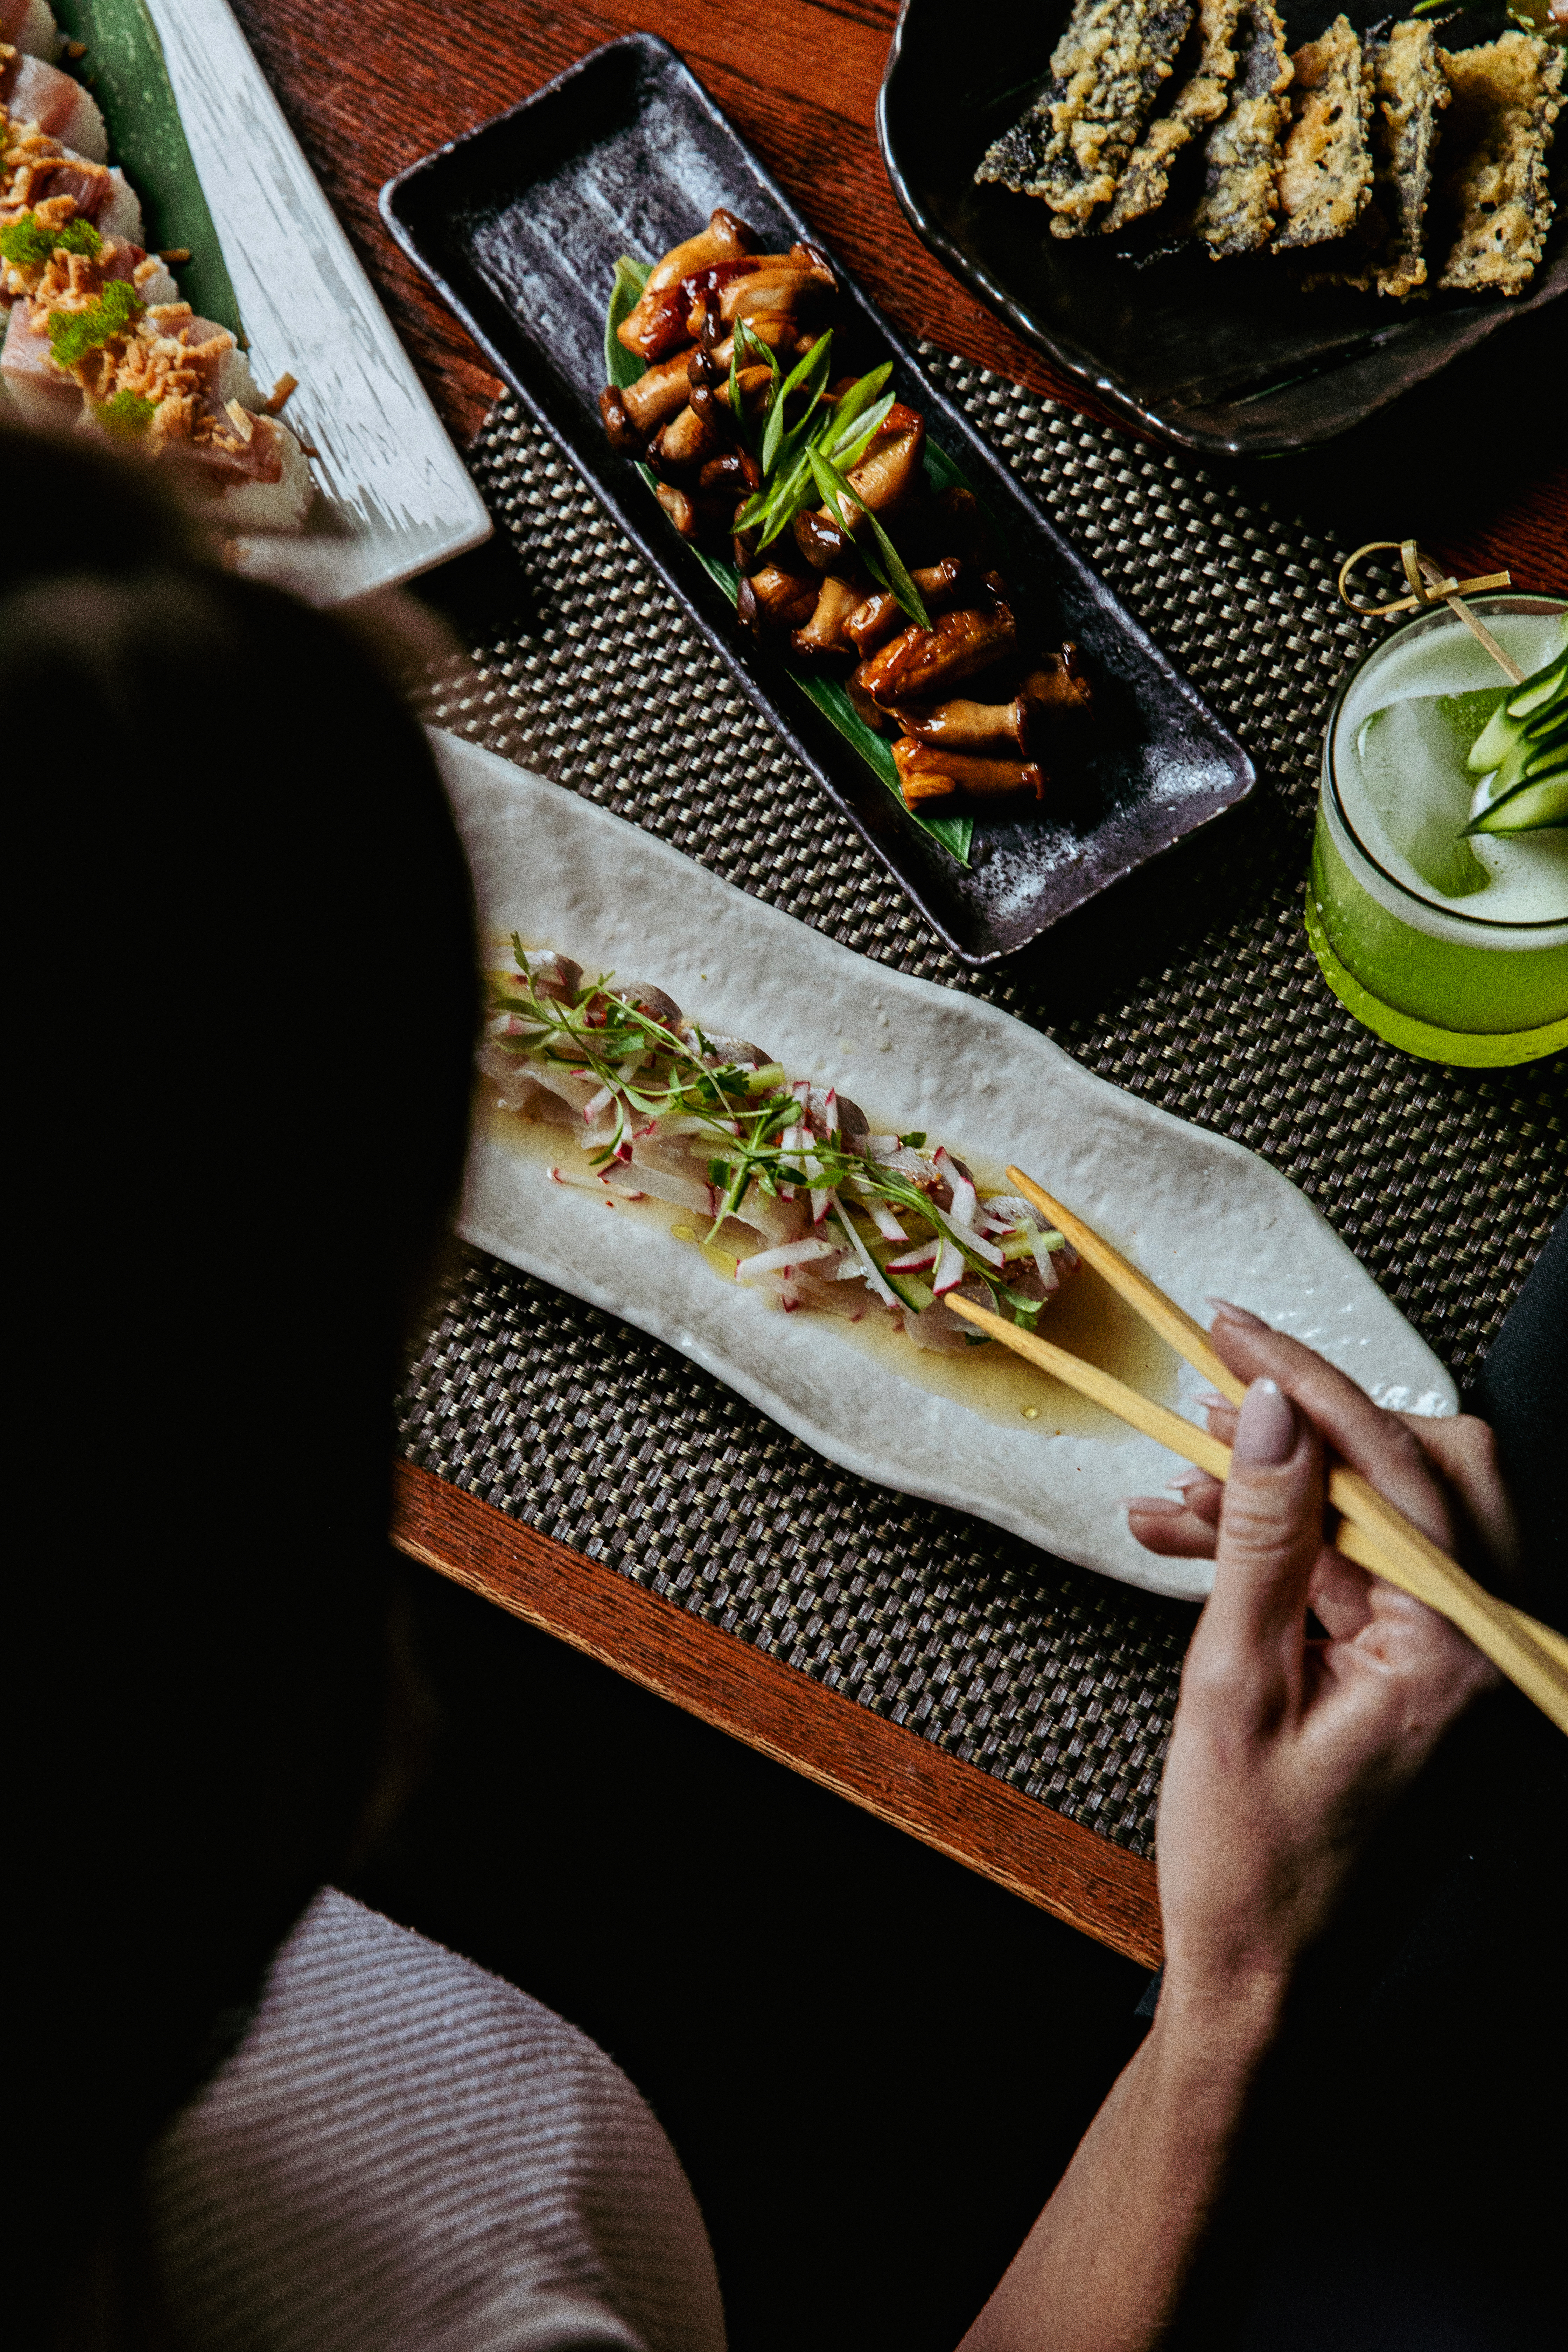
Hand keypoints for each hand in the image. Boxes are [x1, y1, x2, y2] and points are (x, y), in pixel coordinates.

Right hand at [1129, 1310, 1504, 2013]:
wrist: (1261, 1968)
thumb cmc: (1251, 1859)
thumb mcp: (1234, 1681)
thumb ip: (1261, 1537)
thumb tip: (1274, 1414)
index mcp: (1451, 1654)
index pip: (1397, 1467)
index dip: (1308, 1385)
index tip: (1235, 1335)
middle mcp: (1475, 1645)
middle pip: (1428, 1468)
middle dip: (1316, 1426)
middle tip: (1219, 1394)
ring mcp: (1450, 1654)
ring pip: (1382, 1511)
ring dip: (1279, 1489)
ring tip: (1170, 1494)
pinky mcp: (1413, 1663)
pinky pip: (1356, 1566)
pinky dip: (1280, 1544)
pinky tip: (1188, 1538)